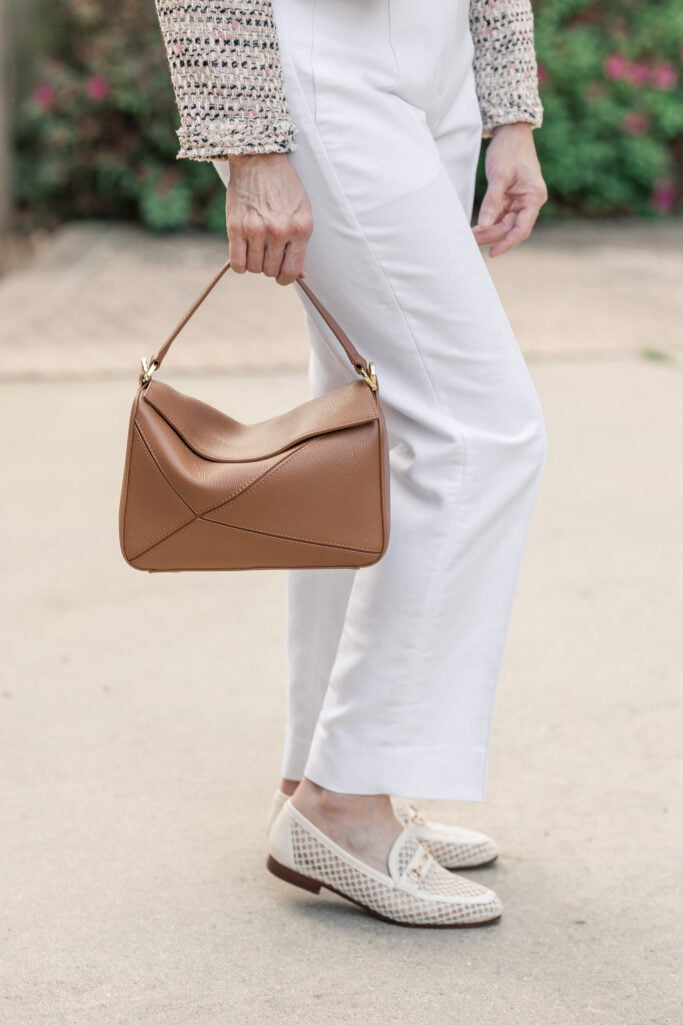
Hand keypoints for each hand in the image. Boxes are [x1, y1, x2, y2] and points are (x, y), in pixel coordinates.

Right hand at [225, 153, 312, 284]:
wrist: (259, 159)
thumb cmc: (283, 187)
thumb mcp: (302, 211)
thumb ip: (300, 243)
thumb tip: (301, 275)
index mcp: (300, 229)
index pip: (292, 271)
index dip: (286, 277)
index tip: (281, 274)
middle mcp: (279, 231)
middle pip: (271, 271)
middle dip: (269, 266)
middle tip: (267, 251)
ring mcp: (256, 229)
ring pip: (254, 268)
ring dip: (254, 263)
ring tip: (256, 247)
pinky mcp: (235, 227)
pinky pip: (237, 263)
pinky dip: (240, 264)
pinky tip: (243, 252)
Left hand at [472, 122, 546, 257]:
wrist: (511, 131)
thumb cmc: (509, 150)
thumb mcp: (499, 175)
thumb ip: (492, 201)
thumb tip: (484, 225)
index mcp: (533, 197)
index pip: (521, 228)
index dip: (507, 243)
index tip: (492, 253)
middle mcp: (529, 202)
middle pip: (511, 228)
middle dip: (492, 236)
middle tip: (471, 241)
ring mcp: (520, 201)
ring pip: (505, 224)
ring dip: (489, 231)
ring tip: (471, 236)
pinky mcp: (511, 198)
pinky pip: (500, 216)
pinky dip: (489, 222)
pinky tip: (477, 228)